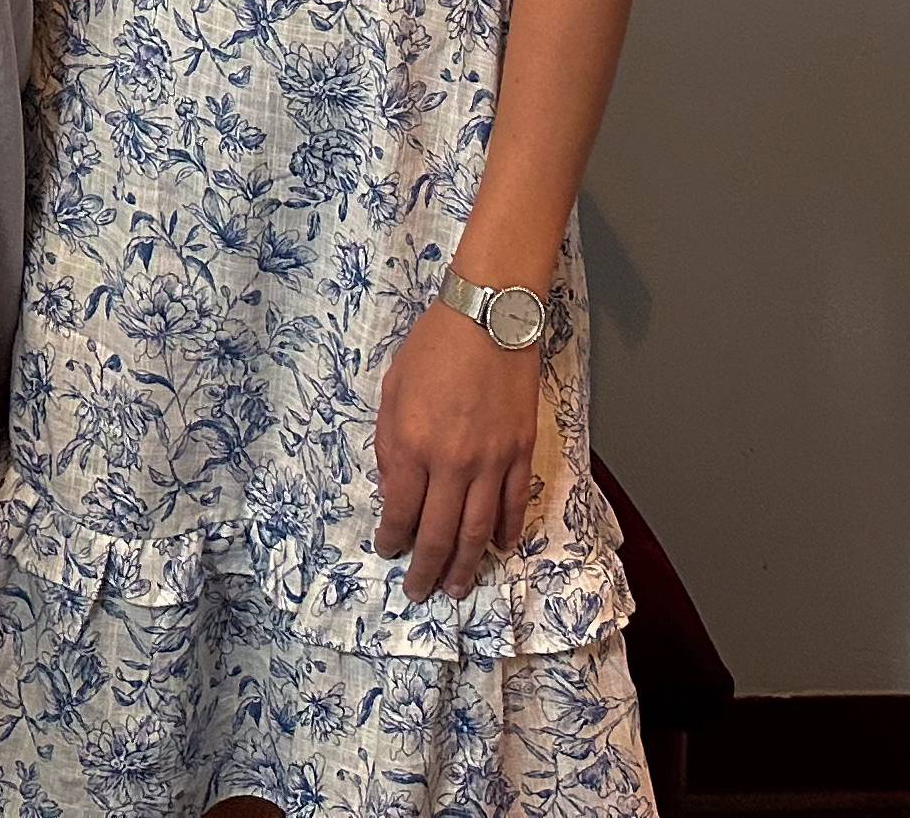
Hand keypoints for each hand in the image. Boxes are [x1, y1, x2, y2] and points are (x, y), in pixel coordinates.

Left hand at [372, 301, 539, 600]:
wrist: (489, 317)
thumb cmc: (433, 347)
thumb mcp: (393, 390)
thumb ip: (391, 446)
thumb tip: (397, 493)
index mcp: (415, 445)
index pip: (402, 511)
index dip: (393, 539)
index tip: (388, 551)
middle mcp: (453, 463)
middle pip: (440, 534)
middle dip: (428, 570)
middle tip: (421, 592)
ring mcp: (492, 461)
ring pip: (478, 531)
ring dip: (467, 565)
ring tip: (458, 588)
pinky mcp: (521, 452)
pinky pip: (514, 505)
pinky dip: (507, 531)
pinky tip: (498, 547)